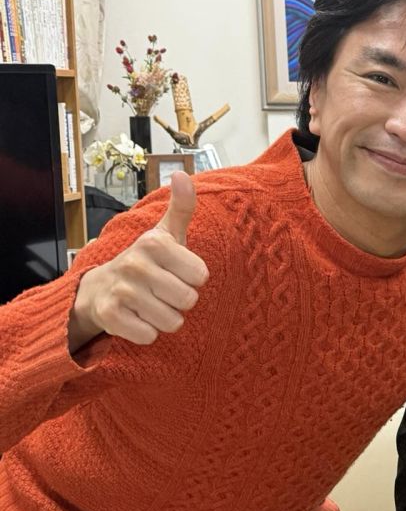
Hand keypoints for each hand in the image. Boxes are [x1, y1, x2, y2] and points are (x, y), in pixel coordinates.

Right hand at [68, 172, 208, 351]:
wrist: (99, 288)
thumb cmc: (145, 262)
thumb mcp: (166, 234)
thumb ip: (181, 207)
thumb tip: (182, 174)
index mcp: (155, 243)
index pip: (201, 276)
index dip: (192, 279)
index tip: (176, 272)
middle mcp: (135, 264)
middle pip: (188, 300)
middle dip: (180, 301)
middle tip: (162, 291)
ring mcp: (121, 290)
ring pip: (171, 321)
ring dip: (165, 319)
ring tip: (150, 304)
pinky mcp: (110, 316)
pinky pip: (149, 336)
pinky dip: (147, 333)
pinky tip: (137, 318)